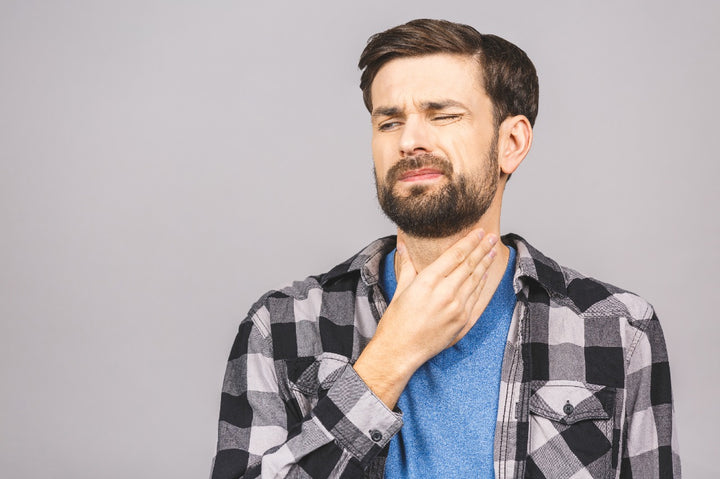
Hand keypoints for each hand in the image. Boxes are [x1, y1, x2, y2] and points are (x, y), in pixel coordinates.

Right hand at [353, 229, 497, 407]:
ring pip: (476, 280)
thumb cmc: (396, 322)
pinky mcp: (463, 322)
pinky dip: (482, 285)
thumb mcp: (400, 289)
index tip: (479, 231)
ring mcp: (457, 309)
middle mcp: (446, 294)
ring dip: (485, 264)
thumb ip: (407, 265)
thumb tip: (402, 244)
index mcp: (428, 282)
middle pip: (470, 265)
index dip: (469, 241)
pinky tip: (485, 274)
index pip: (455, 255)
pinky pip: (476, 299)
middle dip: (482, 248)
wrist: (401, 351)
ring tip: (492, 251)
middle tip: (493, 236)